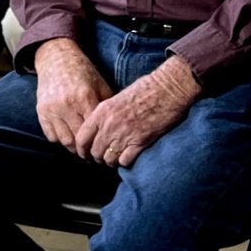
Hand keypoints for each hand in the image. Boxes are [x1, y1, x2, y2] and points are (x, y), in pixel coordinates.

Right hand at [34, 39, 113, 150]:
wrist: (56, 59)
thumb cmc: (83, 72)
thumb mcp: (100, 84)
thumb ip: (106, 105)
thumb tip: (115, 127)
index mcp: (84, 97)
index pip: (94, 130)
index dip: (100, 141)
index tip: (105, 149)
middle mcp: (67, 105)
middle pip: (79, 139)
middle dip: (88, 150)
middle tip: (94, 155)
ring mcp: (52, 109)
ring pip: (65, 141)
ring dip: (74, 149)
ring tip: (82, 150)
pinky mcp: (41, 112)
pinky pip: (51, 136)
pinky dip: (60, 140)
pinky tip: (69, 138)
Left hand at [73, 56, 200, 167]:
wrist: (168, 89)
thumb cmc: (146, 89)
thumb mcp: (118, 98)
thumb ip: (106, 115)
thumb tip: (100, 130)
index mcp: (102, 112)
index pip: (81, 138)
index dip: (82, 150)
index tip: (86, 154)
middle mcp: (109, 125)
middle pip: (94, 152)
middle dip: (98, 158)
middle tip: (104, 158)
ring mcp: (124, 135)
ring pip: (108, 160)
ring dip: (112, 161)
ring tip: (116, 158)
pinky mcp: (140, 142)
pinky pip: (124, 161)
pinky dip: (125, 162)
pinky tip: (129, 156)